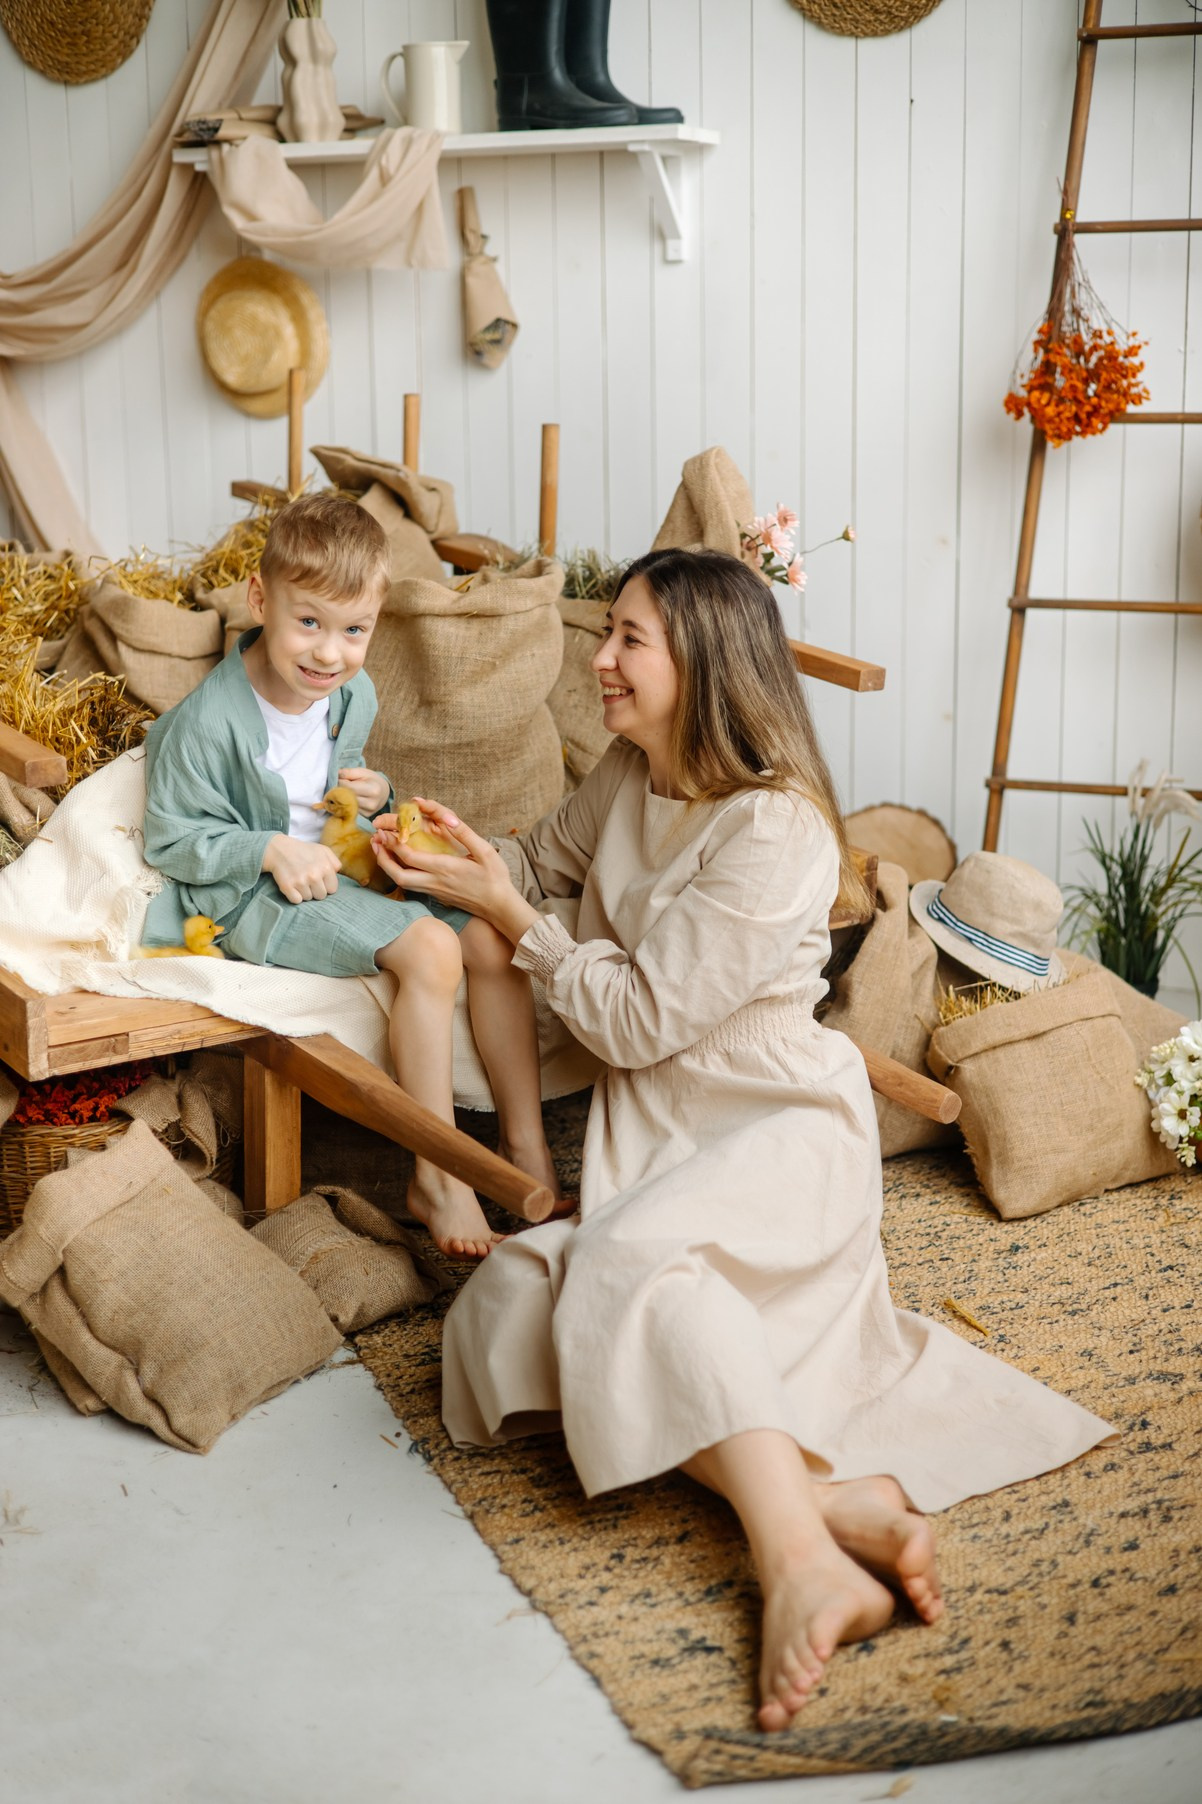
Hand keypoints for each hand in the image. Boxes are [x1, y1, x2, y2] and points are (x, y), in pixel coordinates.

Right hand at [263, 834, 341, 903]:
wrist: (279, 849)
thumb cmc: (303, 851)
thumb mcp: (323, 851)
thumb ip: (335, 862)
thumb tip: (337, 874)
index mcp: (325, 867)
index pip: (332, 889)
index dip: (325, 885)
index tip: (319, 879)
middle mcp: (314, 875)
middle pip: (321, 896)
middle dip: (315, 890)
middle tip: (308, 880)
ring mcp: (300, 882)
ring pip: (308, 898)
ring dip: (304, 892)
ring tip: (299, 880)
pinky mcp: (287, 887)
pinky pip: (296, 901)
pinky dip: (294, 896)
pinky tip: (293, 886)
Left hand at [337, 767, 389, 814]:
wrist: (383, 792)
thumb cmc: (371, 780)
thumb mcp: (362, 772)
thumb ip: (349, 772)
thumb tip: (336, 775)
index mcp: (373, 790)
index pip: (349, 787)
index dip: (340, 782)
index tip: (339, 779)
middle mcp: (371, 804)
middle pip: (347, 797)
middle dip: (340, 791)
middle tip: (339, 785)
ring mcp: (368, 812)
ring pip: (347, 805)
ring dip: (342, 798)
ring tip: (345, 792)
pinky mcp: (365, 816)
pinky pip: (350, 810)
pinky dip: (346, 804)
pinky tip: (348, 799)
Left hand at [371, 798, 537, 944]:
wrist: (499, 906)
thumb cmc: (495, 878)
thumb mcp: (485, 851)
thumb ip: (464, 833)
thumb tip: (446, 817)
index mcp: (444, 868)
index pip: (410, 857)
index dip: (393, 844)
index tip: (385, 831)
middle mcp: (435, 882)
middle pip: (398, 875)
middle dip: (382, 858)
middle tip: (375, 841)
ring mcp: (434, 892)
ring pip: (402, 882)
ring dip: (388, 866)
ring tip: (381, 849)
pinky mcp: (436, 896)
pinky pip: (411, 885)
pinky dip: (400, 872)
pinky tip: (399, 862)